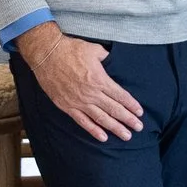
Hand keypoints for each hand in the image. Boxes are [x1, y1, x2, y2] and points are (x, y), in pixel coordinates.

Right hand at [15, 23, 144, 141]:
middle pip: (114, 110)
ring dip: (115, 128)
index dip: (131, 105)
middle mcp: (91, 93)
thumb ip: (107, 57)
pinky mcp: (67, 106)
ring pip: (101, 118)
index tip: (140, 113)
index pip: (120, 96)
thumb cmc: (71, 49)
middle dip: (128, 120)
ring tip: (126, 136)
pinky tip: (103, 137)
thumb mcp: (95, 50)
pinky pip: (83, 121)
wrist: (46, 54)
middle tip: (139, 128)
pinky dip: (93, 130)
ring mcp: (79, 101)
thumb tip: (114, 60)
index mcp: (100, 80)